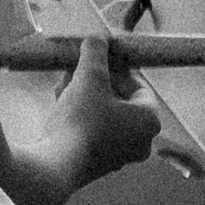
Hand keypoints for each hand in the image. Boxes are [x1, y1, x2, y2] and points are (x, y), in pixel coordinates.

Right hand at [54, 36, 163, 181]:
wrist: (55, 165)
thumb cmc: (81, 120)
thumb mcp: (89, 77)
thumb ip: (95, 53)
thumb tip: (96, 39)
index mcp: (149, 121)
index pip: (139, 86)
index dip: (116, 68)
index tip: (97, 60)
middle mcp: (140, 142)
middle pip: (119, 101)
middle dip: (96, 82)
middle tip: (77, 70)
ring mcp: (118, 157)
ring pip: (104, 116)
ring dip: (85, 97)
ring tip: (63, 85)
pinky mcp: (95, 166)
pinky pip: (92, 133)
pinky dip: (79, 117)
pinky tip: (58, 104)